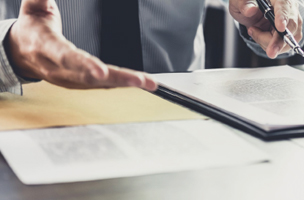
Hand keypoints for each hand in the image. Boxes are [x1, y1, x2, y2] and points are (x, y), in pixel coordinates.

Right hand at [5, 0, 156, 90]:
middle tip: (140, 80)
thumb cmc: (32, 29)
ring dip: (125, 83)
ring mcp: (69, 79)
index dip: (84, 65)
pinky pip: (103, 86)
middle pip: (90, 77)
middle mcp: (58, 68)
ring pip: (100, 84)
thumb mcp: (34, 8)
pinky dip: (122, 84)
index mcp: (46, 46)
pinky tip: (139, 83)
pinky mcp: (79, 84)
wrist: (20, 53)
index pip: (66, 57)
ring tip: (148, 82)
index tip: (101, 72)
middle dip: (117, 79)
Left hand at [229, 0, 301, 57]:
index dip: (282, 17)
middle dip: (279, 41)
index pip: (283, 6)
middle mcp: (289, 8)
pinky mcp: (293, 34)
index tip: (280, 27)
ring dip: (267, 42)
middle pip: (289, 27)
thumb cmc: (249, 3)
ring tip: (254, 30)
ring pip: (286, 40)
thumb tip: (250, 11)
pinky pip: (284, 46)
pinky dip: (270, 45)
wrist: (253, 8)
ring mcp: (293, 21)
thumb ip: (244, 4)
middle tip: (270, 52)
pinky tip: (262, 35)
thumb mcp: (240, 1)